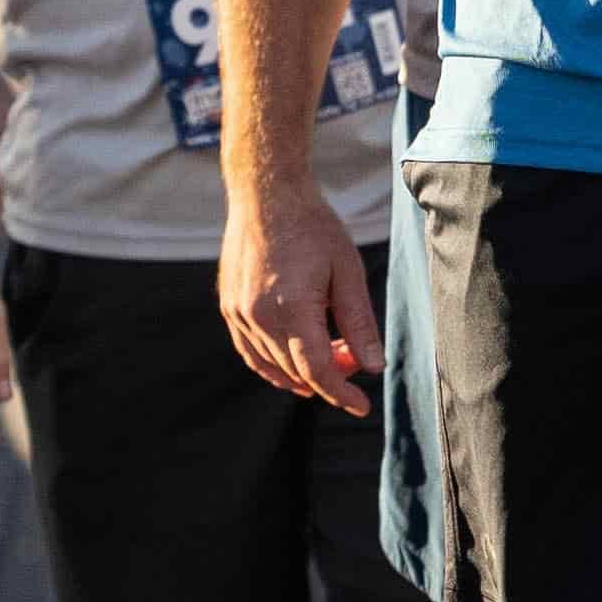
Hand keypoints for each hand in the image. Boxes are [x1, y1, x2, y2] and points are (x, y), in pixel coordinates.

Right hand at [219, 164, 378, 414]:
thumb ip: (359, 323)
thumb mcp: (348, 272)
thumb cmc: (313, 227)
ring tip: (331, 358)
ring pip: (272, 365)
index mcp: (290, 308)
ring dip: (302, 373)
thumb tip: (373, 366)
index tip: (362, 407)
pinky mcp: (229, 307)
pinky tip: (294, 364)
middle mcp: (257, 316)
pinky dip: (273, 366)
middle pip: (296, 370)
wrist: (266, 194)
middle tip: (355, 361)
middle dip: (329, 377)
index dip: (341, 394)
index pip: (316, 370)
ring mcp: (237, 313)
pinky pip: (250, 351)